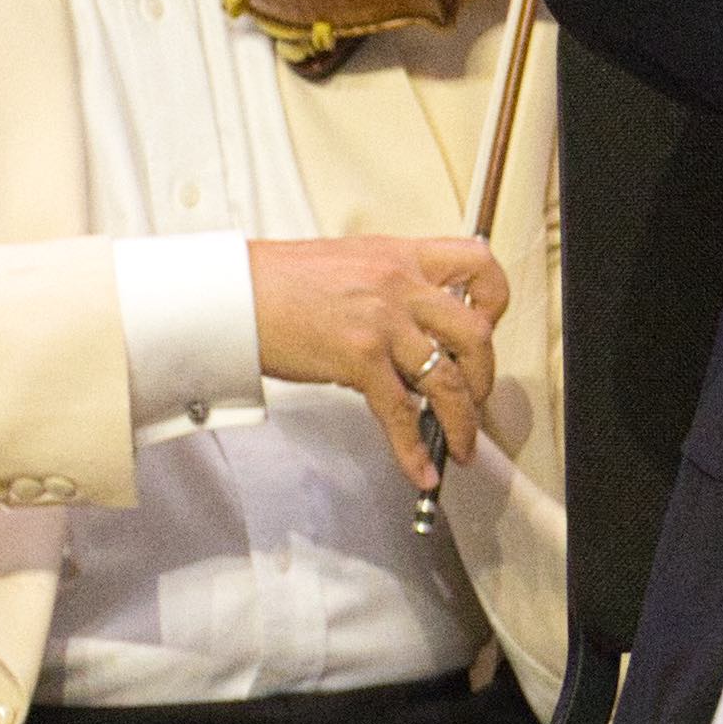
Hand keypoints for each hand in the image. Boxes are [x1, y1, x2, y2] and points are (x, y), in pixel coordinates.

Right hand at [247, 231, 512, 492]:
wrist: (227, 293)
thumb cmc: (275, 281)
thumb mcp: (349, 264)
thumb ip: (389, 286)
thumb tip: (415, 328)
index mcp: (401, 255)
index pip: (478, 262)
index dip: (494, 299)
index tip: (488, 324)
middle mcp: (400, 283)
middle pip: (477, 333)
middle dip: (484, 375)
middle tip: (475, 396)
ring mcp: (382, 321)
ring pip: (448, 379)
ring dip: (461, 420)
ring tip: (460, 442)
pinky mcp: (358, 356)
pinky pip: (401, 412)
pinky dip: (414, 448)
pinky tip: (420, 468)